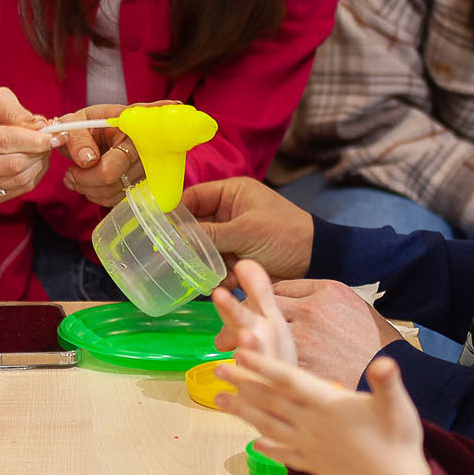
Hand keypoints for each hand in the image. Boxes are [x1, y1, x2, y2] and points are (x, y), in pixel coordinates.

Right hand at [0, 87, 60, 205]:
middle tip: (49, 139)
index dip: (35, 139)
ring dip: (38, 163)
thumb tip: (41, 126)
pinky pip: (19, 191)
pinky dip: (33, 176)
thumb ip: (16, 111)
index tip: (57, 135)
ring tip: (39, 149)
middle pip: (14, 164)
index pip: (4, 141)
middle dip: (39, 151)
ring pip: (19, 179)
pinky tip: (31, 161)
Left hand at [53, 103, 134, 207]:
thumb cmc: (89, 123)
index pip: (116, 162)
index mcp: (132, 128)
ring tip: (74, 176)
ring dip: (87, 190)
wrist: (98, 130)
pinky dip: (96, 195)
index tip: (75, 165)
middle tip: (70, 173)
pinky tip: (86, 183)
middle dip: (84, 181)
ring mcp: (144, 168)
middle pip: (113, 181)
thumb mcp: (78, 121)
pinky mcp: (138, 182)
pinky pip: (116, 199)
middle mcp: (144, 150)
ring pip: (113, 193)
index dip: (91, 171)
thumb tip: (86, 160)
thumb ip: (78, 138)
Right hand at [180, 175, 313, 279]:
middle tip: (175, 258)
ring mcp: (231, 236)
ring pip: (202, 248)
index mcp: (230, 194)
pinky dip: (218, 274)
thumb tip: (174, 238)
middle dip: (189, 244)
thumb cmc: (285, 235)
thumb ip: (209, 234)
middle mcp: (227, 212)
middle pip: (193, 225)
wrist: (316, 261)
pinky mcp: (235, 256)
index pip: (192, 198)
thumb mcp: (246, 231)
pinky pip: (215, 264)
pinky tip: (227, 281)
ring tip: (211, 273)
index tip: (157, 229)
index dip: (174, 212)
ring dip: (205, 262)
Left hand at [210, 262, 430, 474]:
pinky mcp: (315, 465)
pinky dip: (268, 448)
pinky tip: (254, 443)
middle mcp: (312, 425)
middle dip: (243, 384)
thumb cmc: (400, 443)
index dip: (263, 366)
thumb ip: (387, 384)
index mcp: (329, 405)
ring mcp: (310, 447)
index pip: (289, 381)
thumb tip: (385, 362)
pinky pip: (284, 455)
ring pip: (269, 426)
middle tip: (216, 370)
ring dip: (244, 413)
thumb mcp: (398, 407)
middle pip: (270, 401)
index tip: (239, 354)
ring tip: (220, 401)